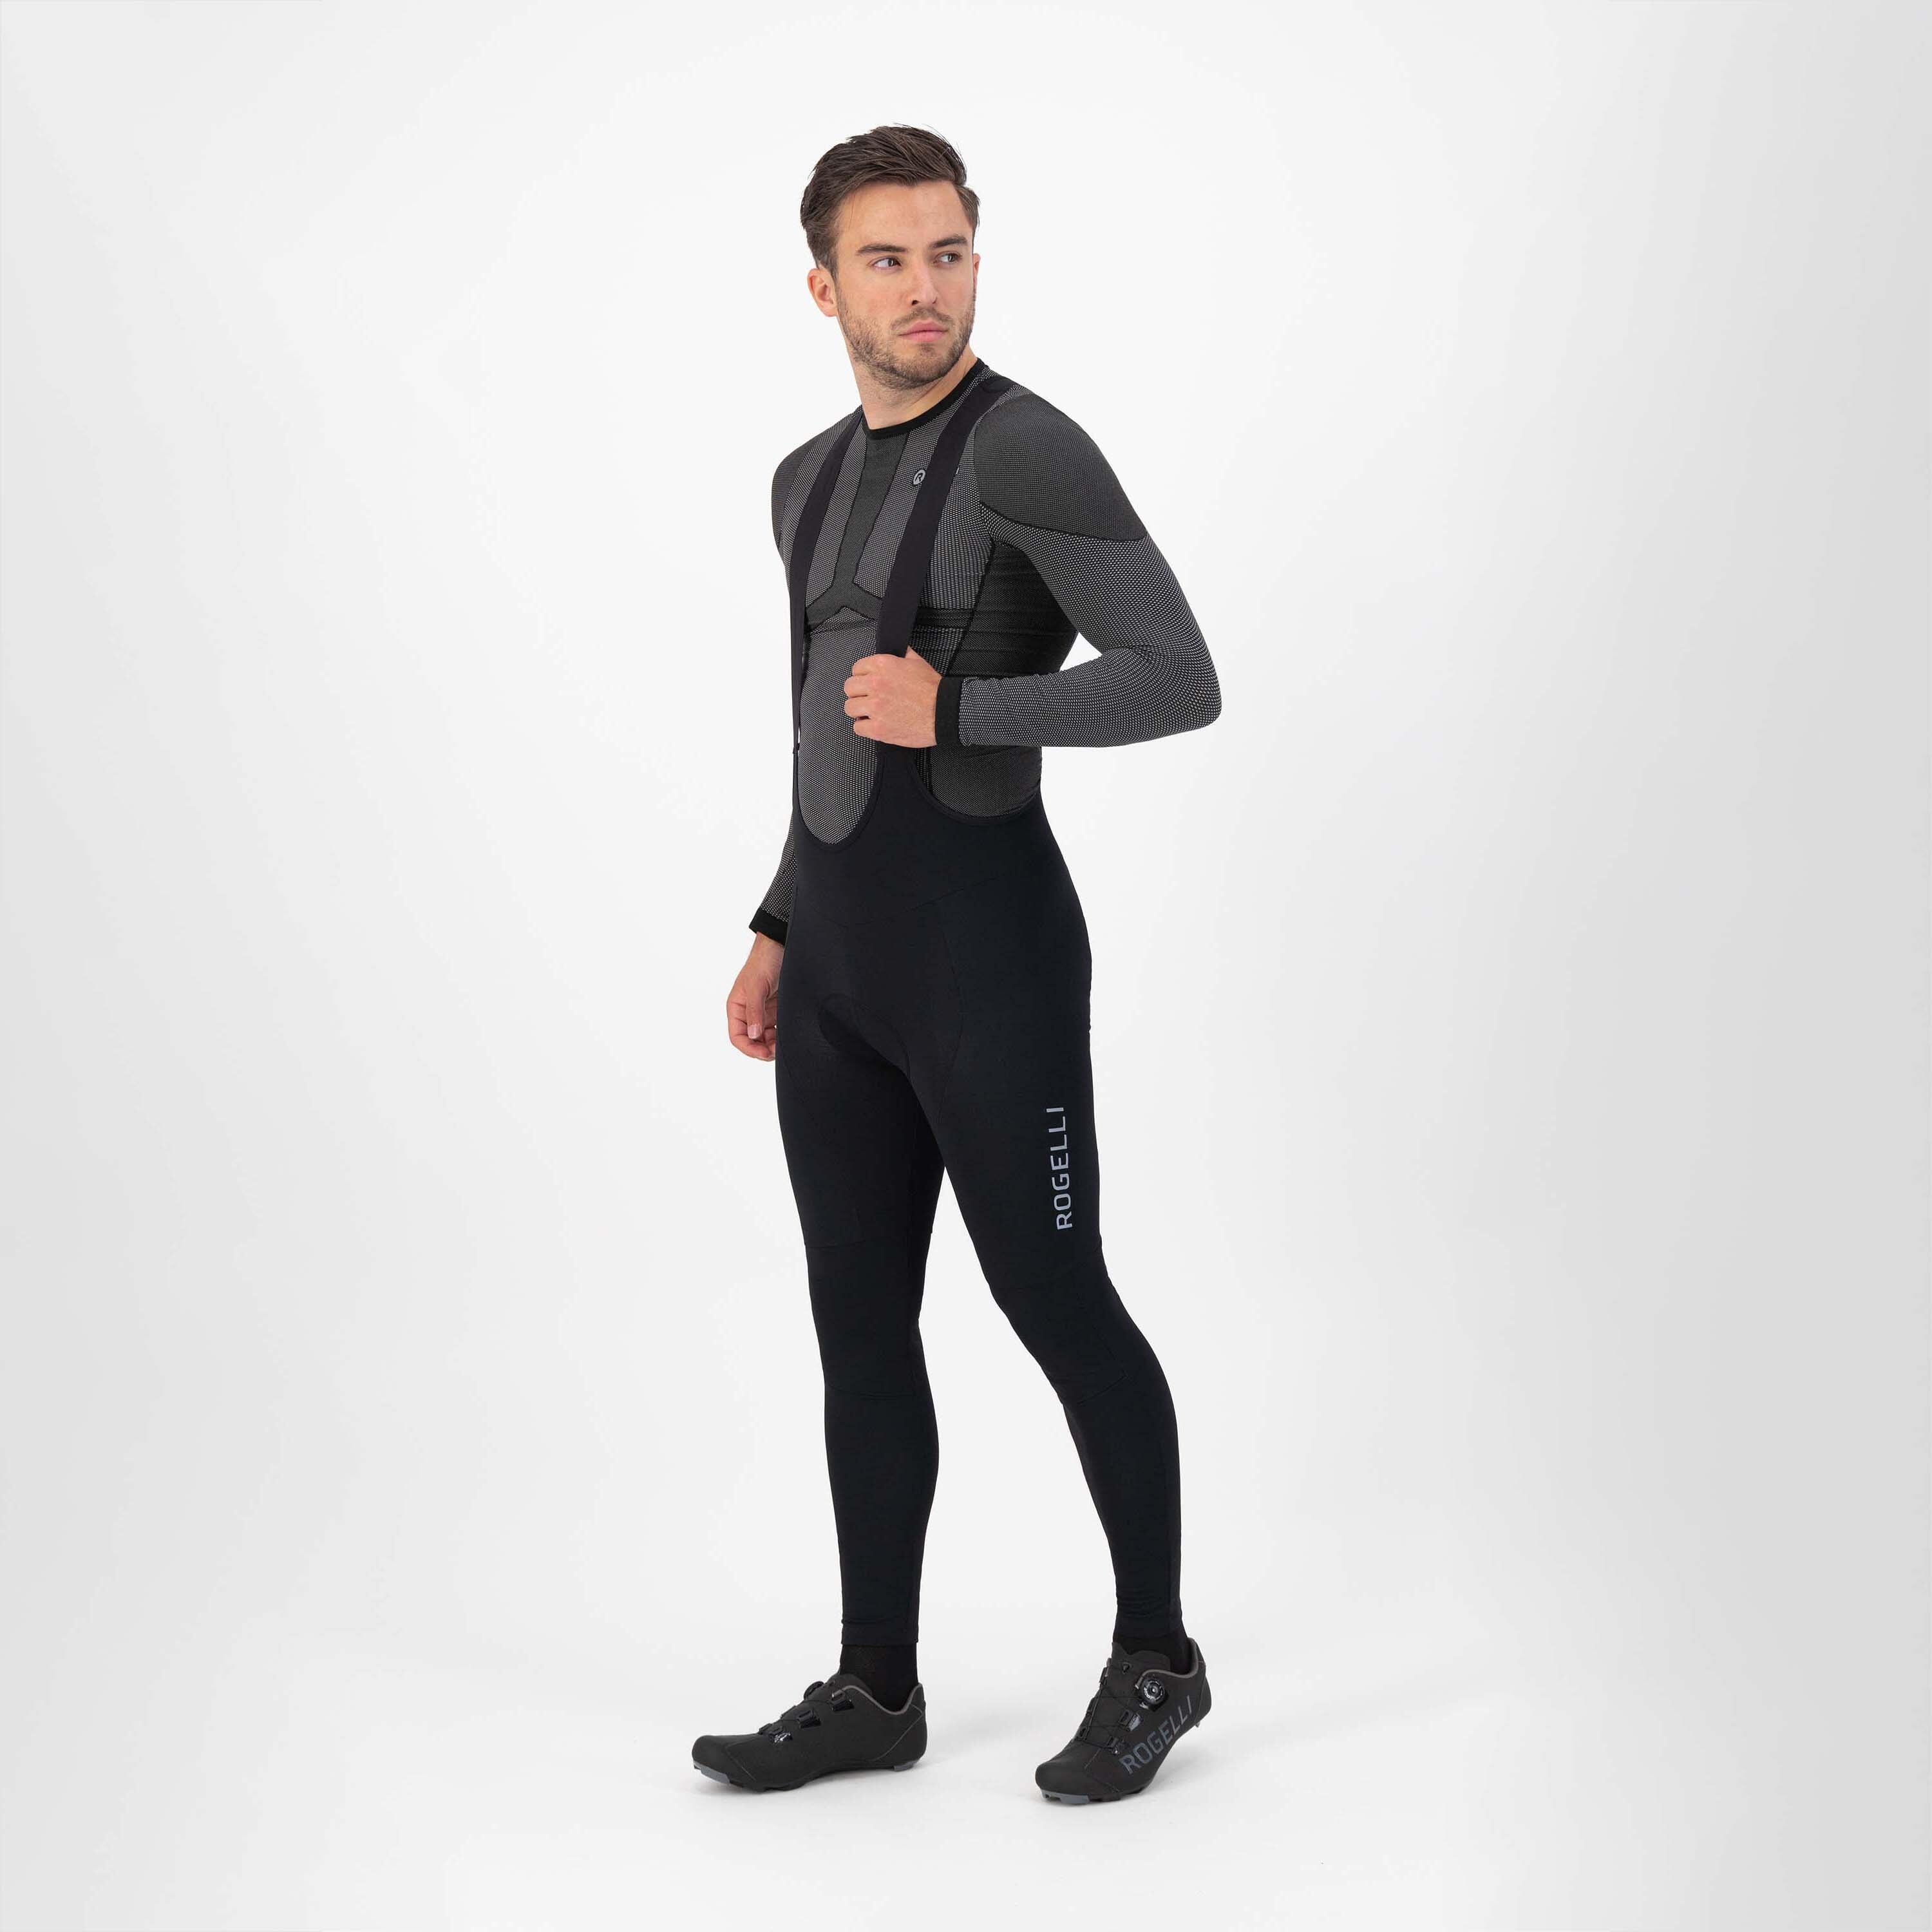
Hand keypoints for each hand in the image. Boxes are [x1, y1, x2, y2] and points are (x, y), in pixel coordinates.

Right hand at [727, 934, 782, 1061]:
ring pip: (765, 1039)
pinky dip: (781, 1037)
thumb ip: (754, 1011)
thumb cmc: (764, 962)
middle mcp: (748, 1013)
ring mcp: (763, 1013)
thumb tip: (754, 1035)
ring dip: (773, 1045)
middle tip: (778, 1051)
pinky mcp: (776, 1011)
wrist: (781, 947)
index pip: (737, 1037)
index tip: (764, 1054)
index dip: (749, 1049)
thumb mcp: (757, 986)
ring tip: (785, 1045)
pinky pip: (776, 1031)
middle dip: (763, 1050)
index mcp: (736, 1008)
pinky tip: (788, 1037)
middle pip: (752, 1041)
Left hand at [844, 646, 939, 746]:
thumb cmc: (933, 690)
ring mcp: (875, 707)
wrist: (944, 713)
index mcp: (883, 665)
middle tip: (867, 697)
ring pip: (849, 708)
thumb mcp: (917, 662)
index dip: (862, 676)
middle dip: (858, 693)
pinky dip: (864, 727)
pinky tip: (874, 723)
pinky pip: (858, 727)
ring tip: (868, 711)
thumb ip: (902, 654)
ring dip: (858, 710)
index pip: (856, 669)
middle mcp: (876, 684)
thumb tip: (897, 649)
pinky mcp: (878, 728)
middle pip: (849, 688)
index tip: (866, 683)